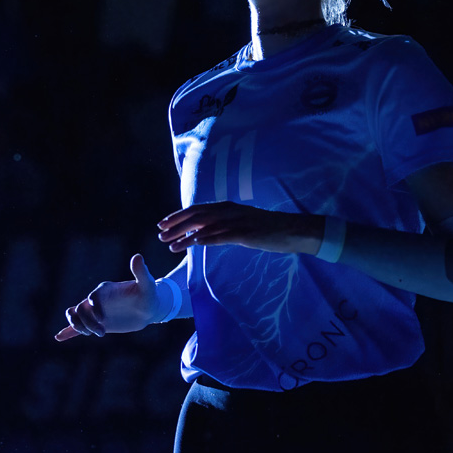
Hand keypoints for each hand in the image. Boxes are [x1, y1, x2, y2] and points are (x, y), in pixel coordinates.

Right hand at [54, 254, 159, 341]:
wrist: (148, 308)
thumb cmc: (148, 294)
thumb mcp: (147, 284)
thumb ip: (141, 272)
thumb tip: (138, 256)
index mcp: (105, 290)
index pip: (92, 298)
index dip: (94, 308)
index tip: (103, 319)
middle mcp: (97, 300)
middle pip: (81, 309)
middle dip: (87, 322)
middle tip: (102, 333)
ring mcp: (95, 312)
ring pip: (76, 316)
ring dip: (78, 327)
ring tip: (90, 334)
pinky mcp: (96, 323)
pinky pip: (77, 327)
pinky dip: (68, 332)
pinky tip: (59, 337)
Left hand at [157, 201, 322, 254]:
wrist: (292, 230)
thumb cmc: (267, 229)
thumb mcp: (243, 223)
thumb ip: (225, 225)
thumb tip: (206, 231)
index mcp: (228, 207)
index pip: (197, 209)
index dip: (178, 216)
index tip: (163, 223)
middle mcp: (230, 210)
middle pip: (196, 215)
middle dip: (176, 224)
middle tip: (160, 234)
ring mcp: (238, 221)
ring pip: (205, 226)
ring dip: (185, 235)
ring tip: (170, 244)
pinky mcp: (245, 233)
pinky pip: (221, 235)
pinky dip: (204, 239)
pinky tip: (192, 245)